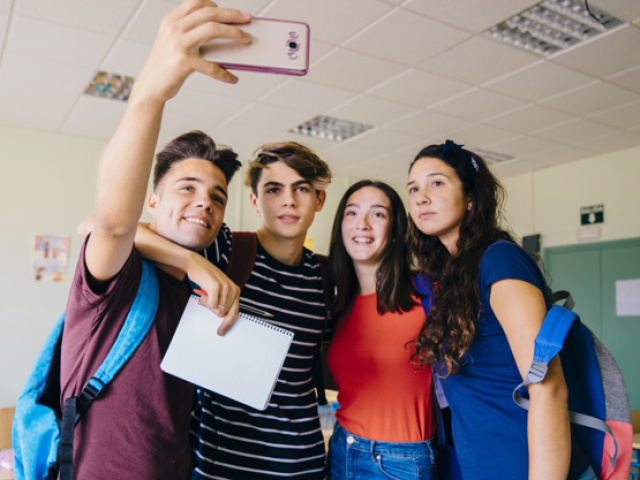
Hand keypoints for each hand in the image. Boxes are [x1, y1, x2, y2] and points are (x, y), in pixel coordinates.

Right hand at [132, 0, 251, 103]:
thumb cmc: (166, 67)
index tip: (232, 13)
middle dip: (232, 15)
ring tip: (246, 40)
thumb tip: (223, 33)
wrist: (149, 87)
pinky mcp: (183, 62)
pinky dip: (225, 73)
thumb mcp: (173, 42)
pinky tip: (233, 78)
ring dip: (234, 34)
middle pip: (209, 12)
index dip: (217, 5)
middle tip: (247, 19)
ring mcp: (178, 44)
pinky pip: (211, 66)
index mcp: (171, 20)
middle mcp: (174, 28)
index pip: (197, 3)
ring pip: (212, 30)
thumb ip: (191, 33)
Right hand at [185, 252, 240, 334]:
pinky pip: (212, 306)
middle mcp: (233, 289)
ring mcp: (226, 288)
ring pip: (218, 311)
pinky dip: (206, 303)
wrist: (196, 264)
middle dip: (212, 310)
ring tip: (205, 295)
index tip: (221, 331)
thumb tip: (221, 317)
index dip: (227, 324)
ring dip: (208, 305)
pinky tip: (203, 294)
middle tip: (206, 300)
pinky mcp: (216, 287)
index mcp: (235, 290)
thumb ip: (222, 302)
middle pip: (224, 314)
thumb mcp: (218, 290)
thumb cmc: (206, 277)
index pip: (234, 313)